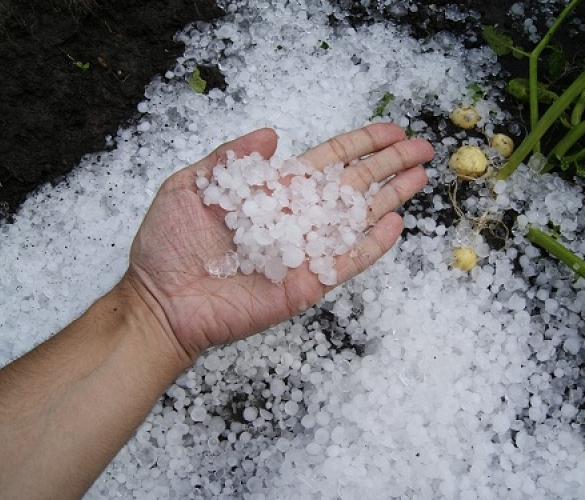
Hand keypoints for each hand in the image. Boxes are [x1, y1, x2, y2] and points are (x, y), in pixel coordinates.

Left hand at [124, 123, 433, 362]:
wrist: (160, 300)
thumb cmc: (169, 245)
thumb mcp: (190, 186)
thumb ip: (231, 158)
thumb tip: (272, 131)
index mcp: (274, 191)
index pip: (328, 161)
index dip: (361, 144)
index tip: (391, 130)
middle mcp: (296, 218)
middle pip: (353, 185)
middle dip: (389, 165)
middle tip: (424, 147)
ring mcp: (305, 251)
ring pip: (357, 219)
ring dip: (390, 198)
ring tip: (421, 177)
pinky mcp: (307, 283)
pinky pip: (346, 262)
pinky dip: (372, 245)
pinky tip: (396, 224)